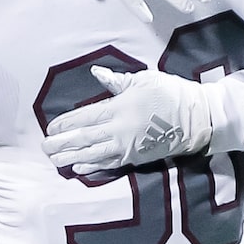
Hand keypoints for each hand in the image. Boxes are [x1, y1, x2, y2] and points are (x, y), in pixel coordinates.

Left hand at [42, 66, 219, 175]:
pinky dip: (94, 167)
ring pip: (94, 153)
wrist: (198, 118)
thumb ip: (117, 81)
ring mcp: (128, 146)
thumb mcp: (143, 80)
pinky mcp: (137, 157)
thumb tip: (97, 74)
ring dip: (73, 157)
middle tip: (45, 148)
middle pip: (85, 137)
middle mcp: (120, 129)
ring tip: (56, 161)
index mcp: (119, 107)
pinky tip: (80, 169)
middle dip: (63, 143)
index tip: (50, 128)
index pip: (85, 116)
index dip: (66, 123)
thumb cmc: (171, 93)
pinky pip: (111, 164)